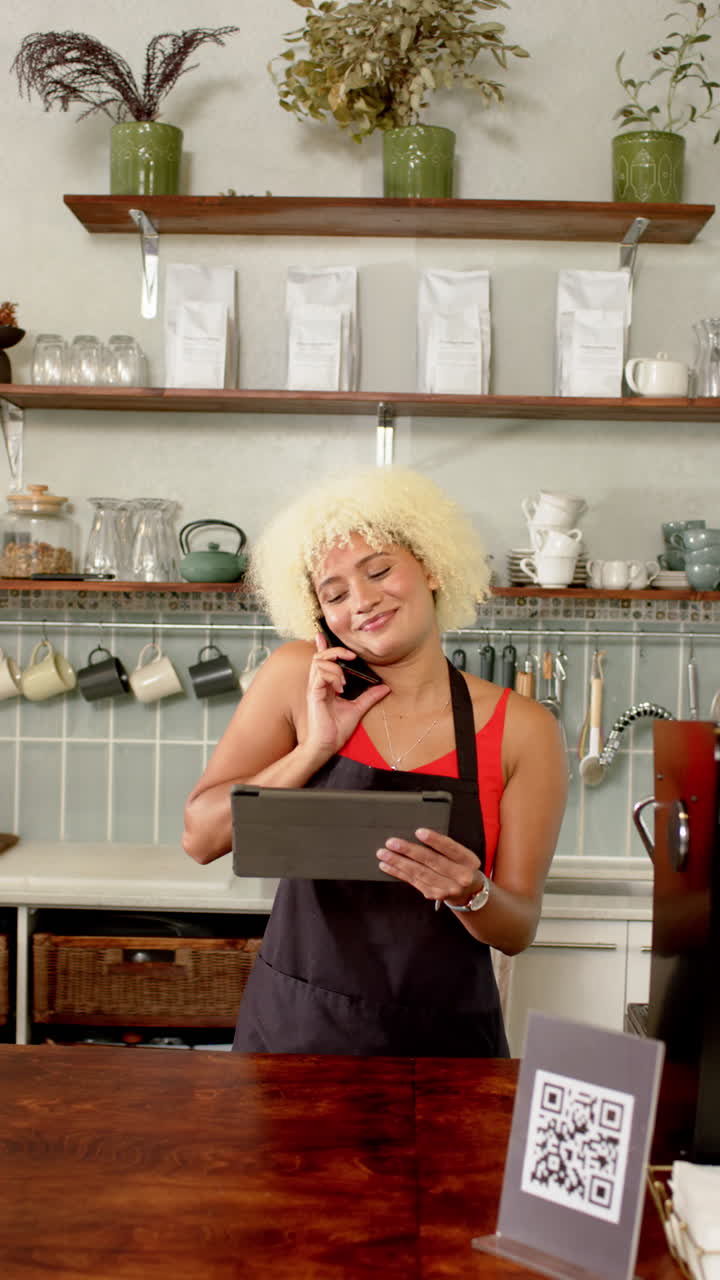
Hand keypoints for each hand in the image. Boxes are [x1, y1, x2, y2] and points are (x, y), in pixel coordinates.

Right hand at [304, 631, 388, 756]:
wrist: (326, 746)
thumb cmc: (335, 730)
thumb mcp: (358, 709)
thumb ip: (369, 697)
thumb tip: (384, 687)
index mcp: (325, 685)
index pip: (323, 660)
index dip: (324, 646)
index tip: (326, 635)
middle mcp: (318, 684)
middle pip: (320, 655)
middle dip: (335, 650)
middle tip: (351, 655)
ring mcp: (314, 688)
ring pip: (319, 661)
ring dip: (335, 664)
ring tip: (345, 680)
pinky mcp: (314, 693)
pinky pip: (320, 674)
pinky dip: (332, 676)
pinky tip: (340, 687)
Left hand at [376, 827, 481, 904]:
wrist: (469, 892)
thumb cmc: (461, 866)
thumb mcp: (462, 855)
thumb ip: (445, 847)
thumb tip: (417, 835)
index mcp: (469, 861)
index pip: (451, 849)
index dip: (435, 840)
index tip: (419, 832)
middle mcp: (461, 877)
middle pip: (432, 861)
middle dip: (409, 851)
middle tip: (392, 843)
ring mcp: (447, 888)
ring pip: (419, 873)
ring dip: (399, 862)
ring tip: (384, 853)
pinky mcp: (433, 894)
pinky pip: (413, 881)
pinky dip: (398, 872)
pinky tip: (387, 865)